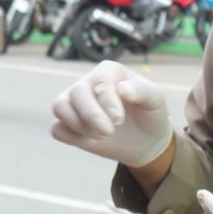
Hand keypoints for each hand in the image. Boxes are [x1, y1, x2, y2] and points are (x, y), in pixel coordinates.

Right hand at [51, 61, 171, 166]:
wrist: (144, 140)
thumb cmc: (150, 114)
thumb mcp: (155, 99)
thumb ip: (142, 90)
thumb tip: (122, 88)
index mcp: (108, 71)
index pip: (100, 81)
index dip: (106, 101)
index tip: (119, 120)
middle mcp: (88, 83)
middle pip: (76, 93)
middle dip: (91, 116)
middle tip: (108, 133)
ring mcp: (74, 103)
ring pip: (59, 107)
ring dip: (78, 125)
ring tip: (100, 136)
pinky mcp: (68, 124)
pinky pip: (57, 128)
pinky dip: (71, 137)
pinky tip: (89, 141)